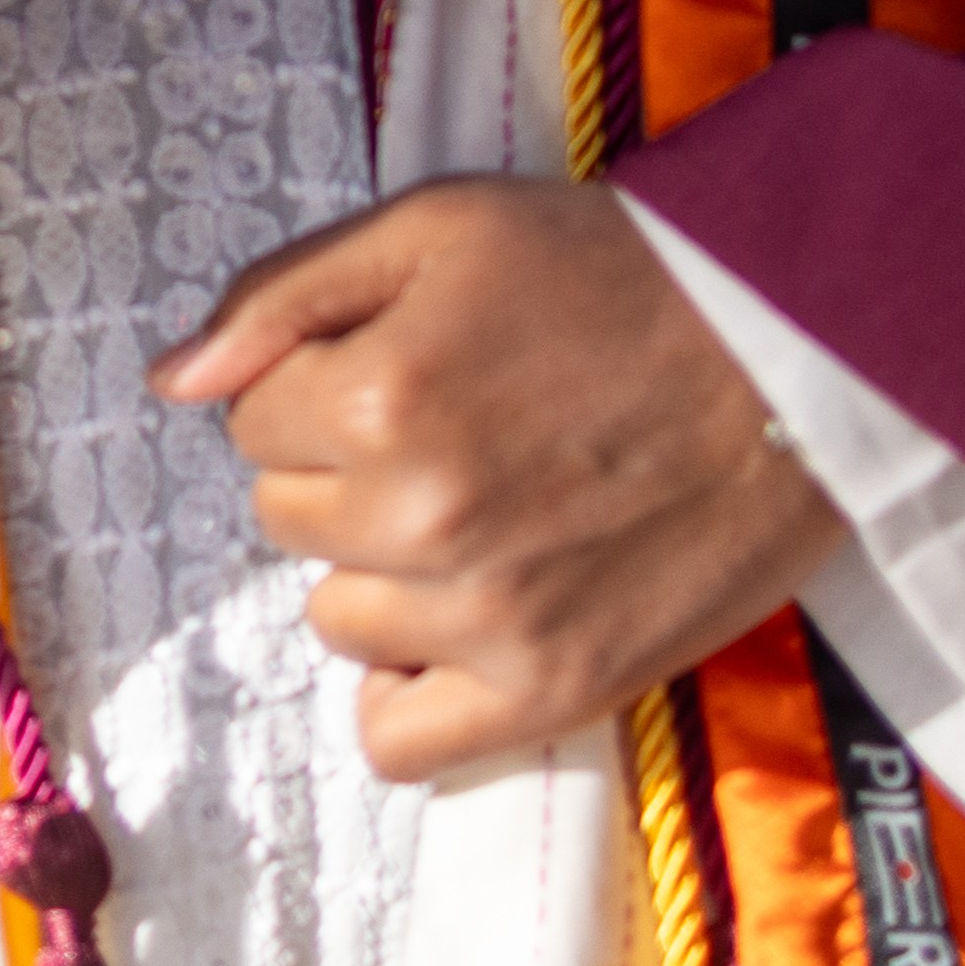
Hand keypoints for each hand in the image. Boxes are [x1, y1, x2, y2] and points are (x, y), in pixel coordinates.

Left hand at [151, 177, 841, 785]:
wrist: (791, 358)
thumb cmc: (611, 273)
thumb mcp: (440, 225)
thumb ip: (285, 295)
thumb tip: (173, 383)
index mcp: (381, 394)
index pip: (252, 420)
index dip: (318, 381)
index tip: (400, 362)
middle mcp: (420, 517)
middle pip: (286, 519)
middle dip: (343, 470)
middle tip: (451, 426)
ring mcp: (485, 618)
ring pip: (337, 618)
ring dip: (381, 570)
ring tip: (480, 508)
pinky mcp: (551, 691)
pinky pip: (398, 740)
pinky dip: (409, 690)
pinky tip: (457, 623)